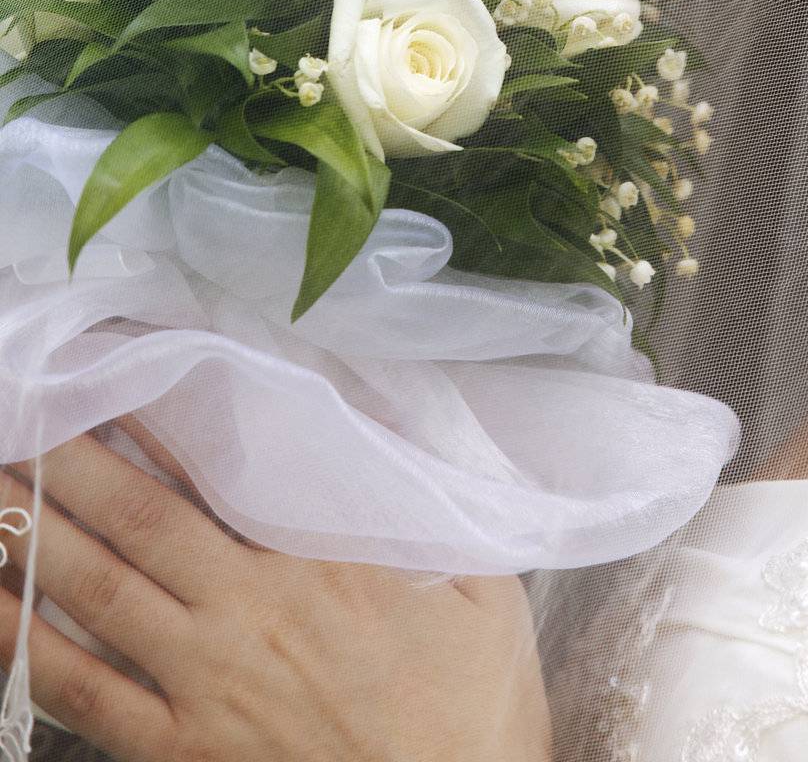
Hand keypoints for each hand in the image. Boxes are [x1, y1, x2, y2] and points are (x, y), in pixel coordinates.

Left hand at [0, 419, 552, 761]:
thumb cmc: (476, 707)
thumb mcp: (482, 588)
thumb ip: (429, 504)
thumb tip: (380, 420)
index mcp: (324, 562)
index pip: (224, 467)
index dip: (161, 413)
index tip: (118, 363)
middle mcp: (251, 614)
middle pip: (140, 520)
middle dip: (73, 457)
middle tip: (25, 400)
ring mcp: (207, 688)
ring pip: (99, 593)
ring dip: (34, 531)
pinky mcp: (183, 752)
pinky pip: (82, 695)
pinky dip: (24, 648)